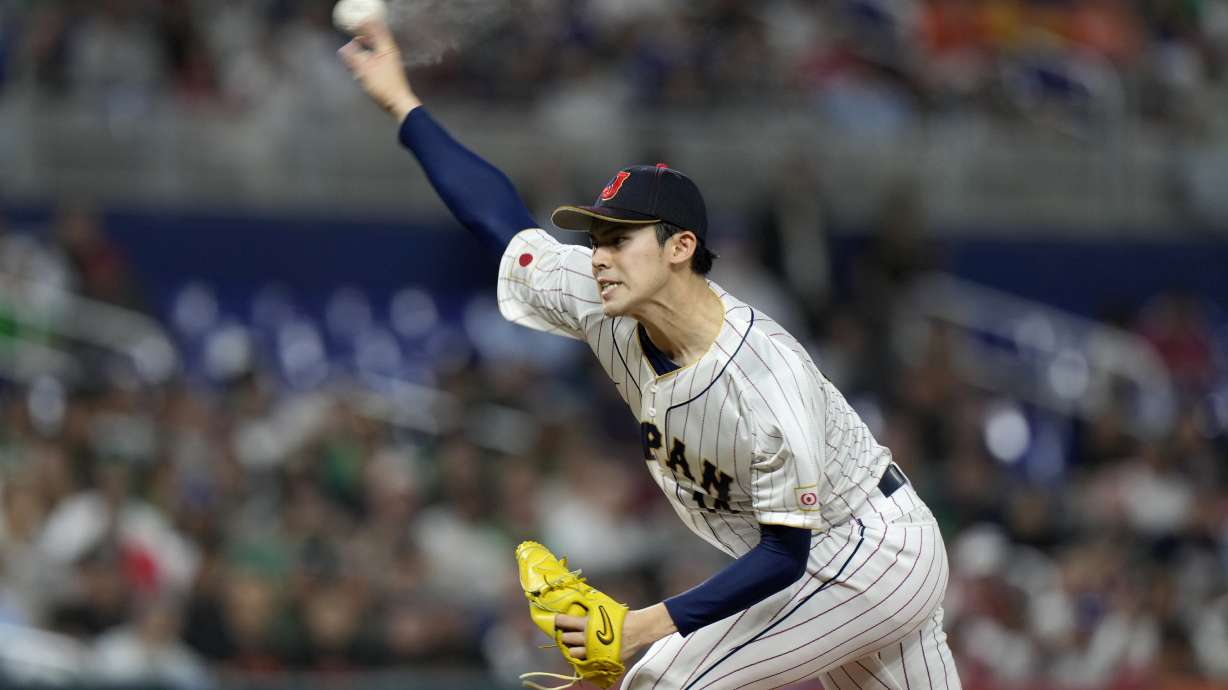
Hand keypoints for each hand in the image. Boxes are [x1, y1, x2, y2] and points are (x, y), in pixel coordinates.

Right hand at [338, 19, 421, 121]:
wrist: (399, 102)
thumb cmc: (383, 85)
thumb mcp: (365, 70)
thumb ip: (353, 57)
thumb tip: (344, 48)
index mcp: (386, 48)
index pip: (376, 29)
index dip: (365, 24)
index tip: (355, 23)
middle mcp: (390, 52)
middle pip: (377, 37)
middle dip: (365, 33)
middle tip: (354, 32)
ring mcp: (391, 60)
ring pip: (377, 47)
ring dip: (367, 44)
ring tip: (356, 43)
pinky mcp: (389, 69)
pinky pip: (377, 56)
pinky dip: (369, 53)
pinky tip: (362, 59)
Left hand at [556, 604, 676, 662]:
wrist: (637, 630)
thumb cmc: (621, 617)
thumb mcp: (604, 606)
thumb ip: (590, 606)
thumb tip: (578, 598)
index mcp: (586, 623)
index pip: (564, 622)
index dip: (558, 621)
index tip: (556, 620)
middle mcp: (587, 638)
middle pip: (565, 638)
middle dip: (566, 635)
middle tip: (569, 632)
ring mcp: (592, 651)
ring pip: (572, 653)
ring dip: (572, 648)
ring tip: (576, 644)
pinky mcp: (599, 659)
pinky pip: (584, 661)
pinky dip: (582, 657)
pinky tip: (585, 652)